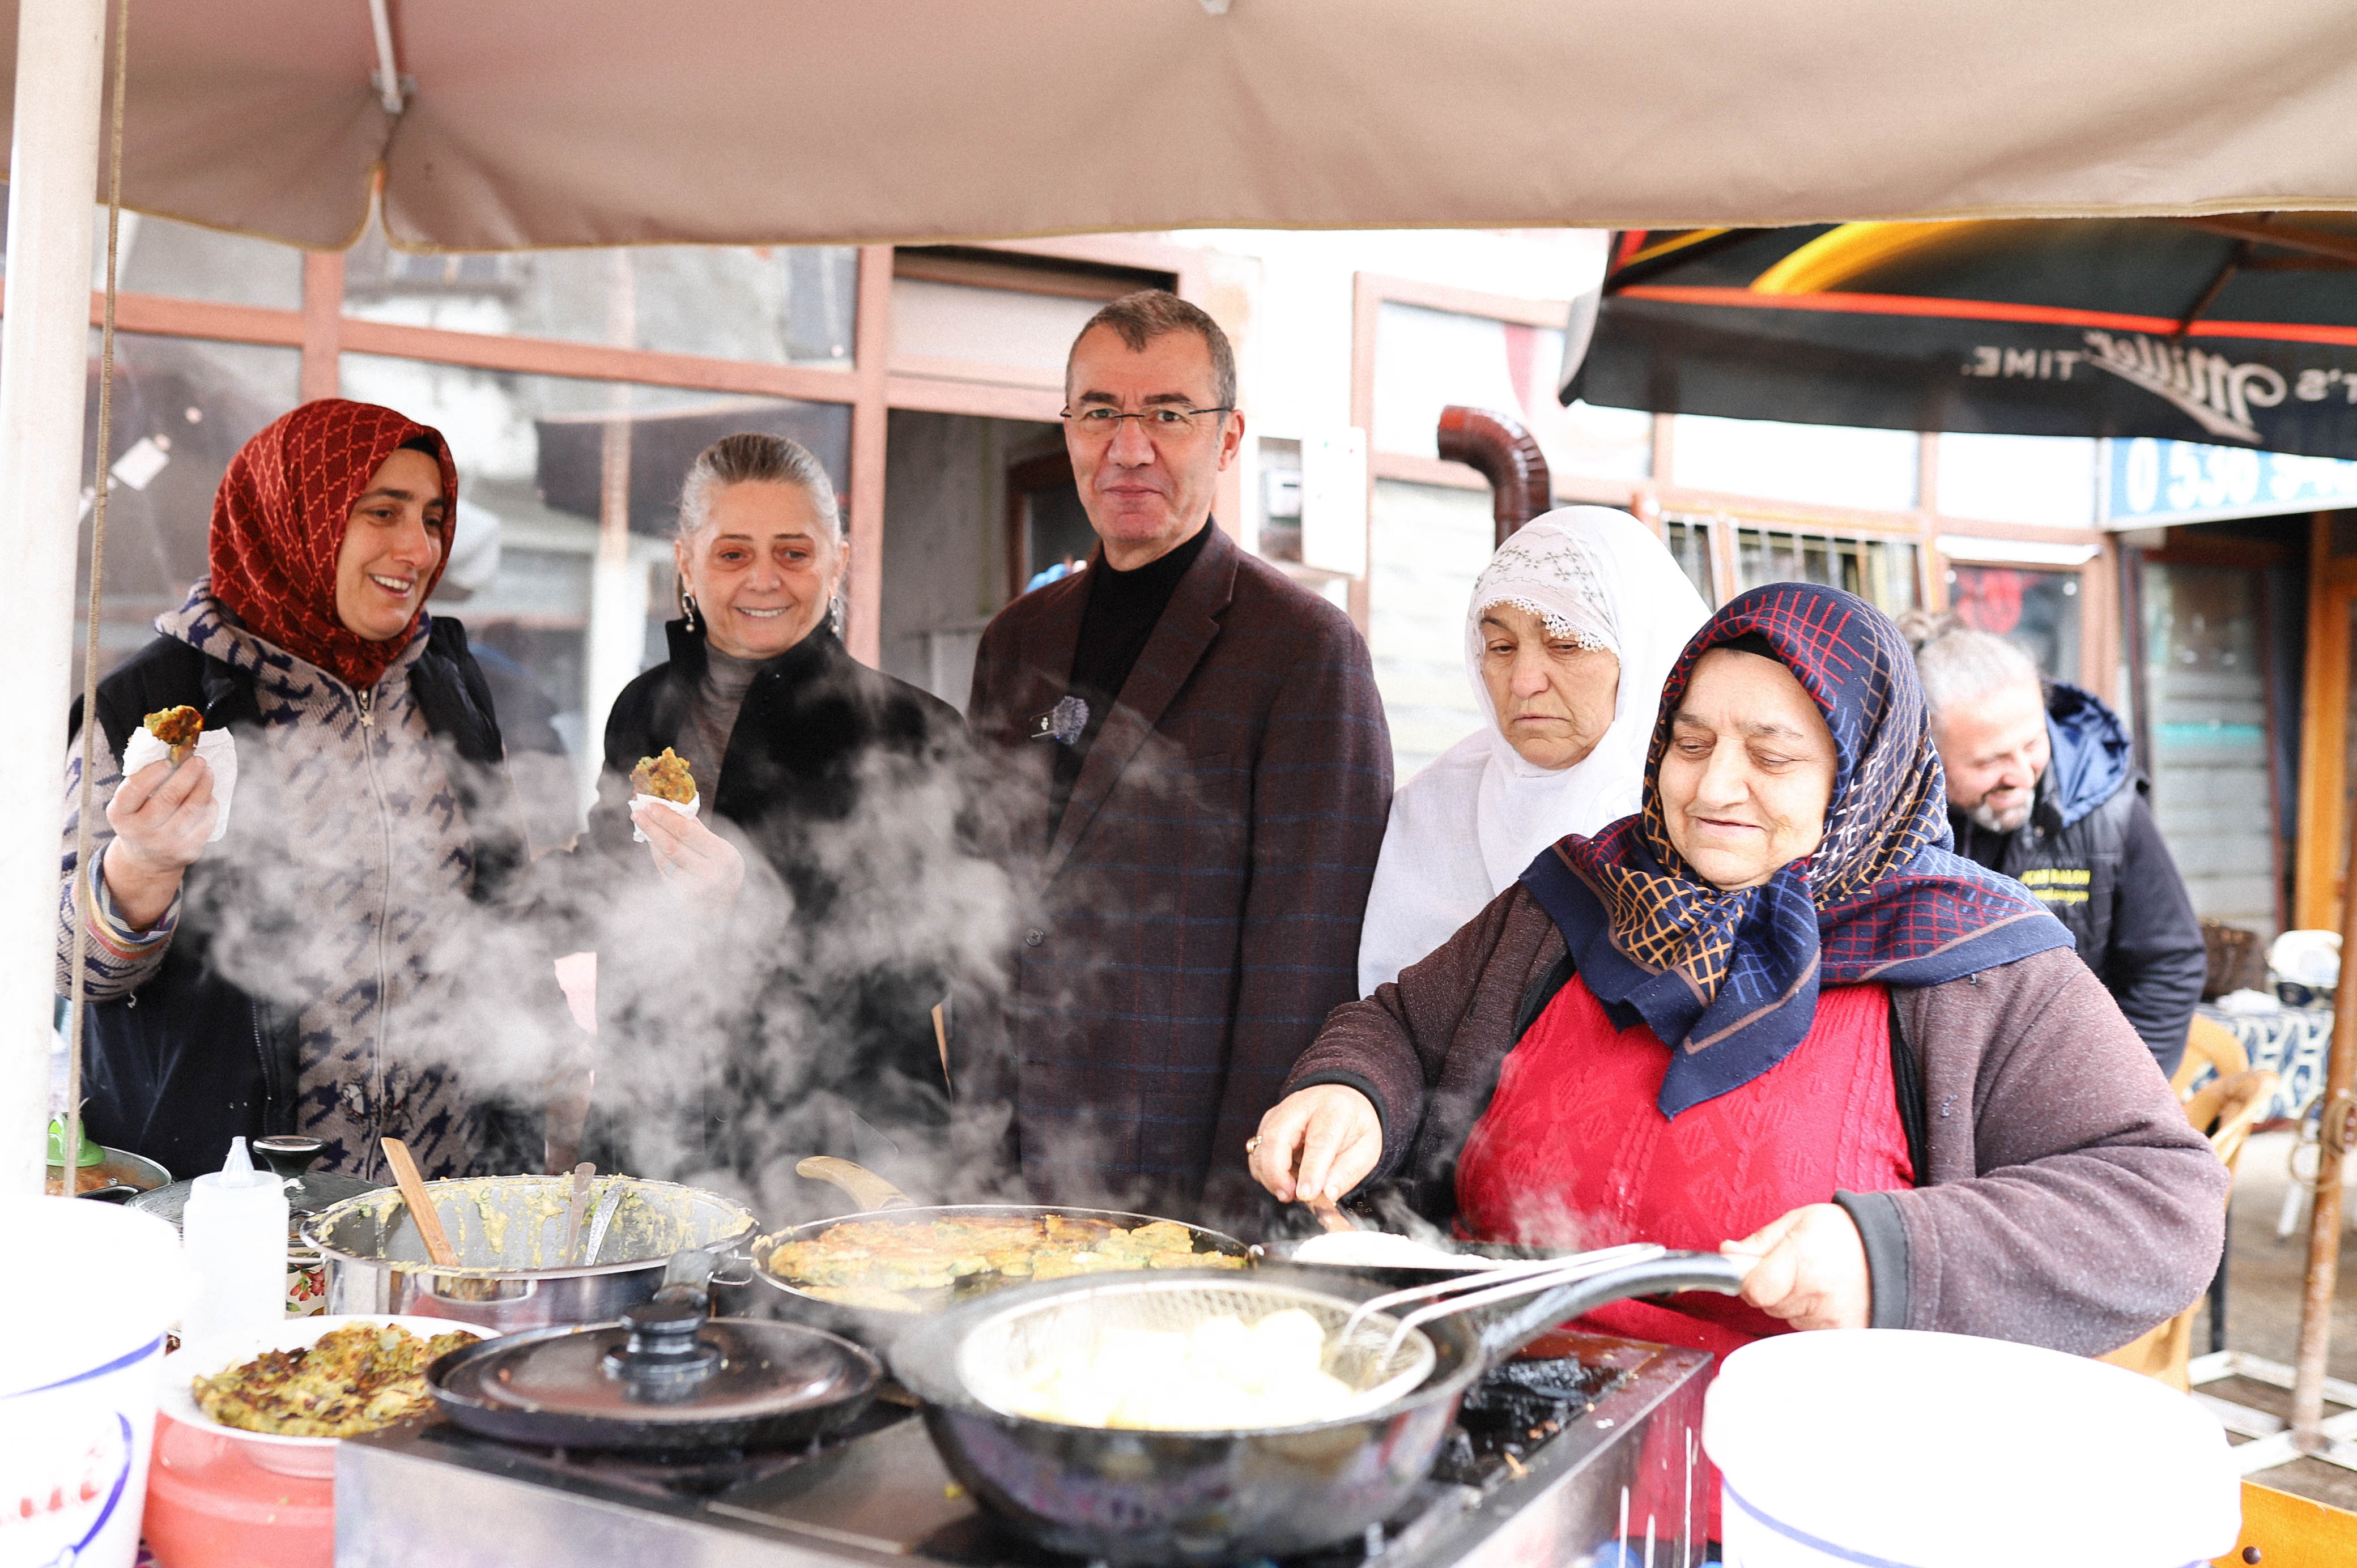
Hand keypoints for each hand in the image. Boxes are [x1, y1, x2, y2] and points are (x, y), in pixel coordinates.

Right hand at [101, 757, 215, 929]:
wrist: (147, 859)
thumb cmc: (140, 818)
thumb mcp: (129, 804)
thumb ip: (143, 781)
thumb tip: (171, 750)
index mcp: (119, 815)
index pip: (135, 788)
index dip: (153, 772)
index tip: (169, 761)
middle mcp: (139, 832)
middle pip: (169, 797)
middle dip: (188, 774)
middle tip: (199, 760)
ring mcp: (164, 844)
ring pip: (192, 808)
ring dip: (204, 786)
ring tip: (208, 772)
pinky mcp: (186, 851)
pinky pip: (205, 822)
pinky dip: (210, 805)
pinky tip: (209, 795)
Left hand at [633, 801, 744, 913]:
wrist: (726, 906)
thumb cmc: (725, 871)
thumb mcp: (721, 849)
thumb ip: (698, 830)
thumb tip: (672, 808)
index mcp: (723, 856)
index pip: (687, 832)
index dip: (666, 817)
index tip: (651, 805)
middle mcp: (710, 874)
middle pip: (671, 845)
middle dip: (652, 827)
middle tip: (637, 812)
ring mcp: (695, 889)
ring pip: (664, 859)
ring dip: (650, 840)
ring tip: (642, 824)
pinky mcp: (682, 898)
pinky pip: (663, 871)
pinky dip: (656, 854)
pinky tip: (652, 843)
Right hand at [1248, 1084, 1380, 1203]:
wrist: (1341, 1099)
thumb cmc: (1354, 1125)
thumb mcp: (1367, 1147)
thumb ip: (1348, 1172)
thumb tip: (1327, 1193)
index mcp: (1334, 1110)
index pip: (1319, 1141)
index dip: (1311, 1171)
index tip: (1306, 1194)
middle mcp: (1302, 1106)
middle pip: (1277, 1137)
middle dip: (1277, 1173)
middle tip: (1289, 1196)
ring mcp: (1281, 1112)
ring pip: (1261, 1144)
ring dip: (1269, 1175)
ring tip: (1289, 1191)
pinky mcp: (1268, 1121)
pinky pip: (1256, 1149)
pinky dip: (1263, 1170)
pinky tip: (1281, 1179)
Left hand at [1722, 1203, 1870, 1330]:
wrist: (1894, 1250)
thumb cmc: (1845, 1233)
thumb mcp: (1797, 1222)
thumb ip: (1758, 1242)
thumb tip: (1727, 1254)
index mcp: (1800, 1263)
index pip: (1753, 1289)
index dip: (1747, 1278)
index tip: (1751, 1268)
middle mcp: (1815, 1296)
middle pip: (1767, 1304)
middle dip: (1770, 1286)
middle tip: (1794, 1267)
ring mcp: (1830, 1319)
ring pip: (1787, 1316)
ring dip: (1792, 1301)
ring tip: (1815, 1278)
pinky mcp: (1841, 1334)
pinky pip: (1808, 1328)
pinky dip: (1810, 1314)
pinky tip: (1825, 1295)